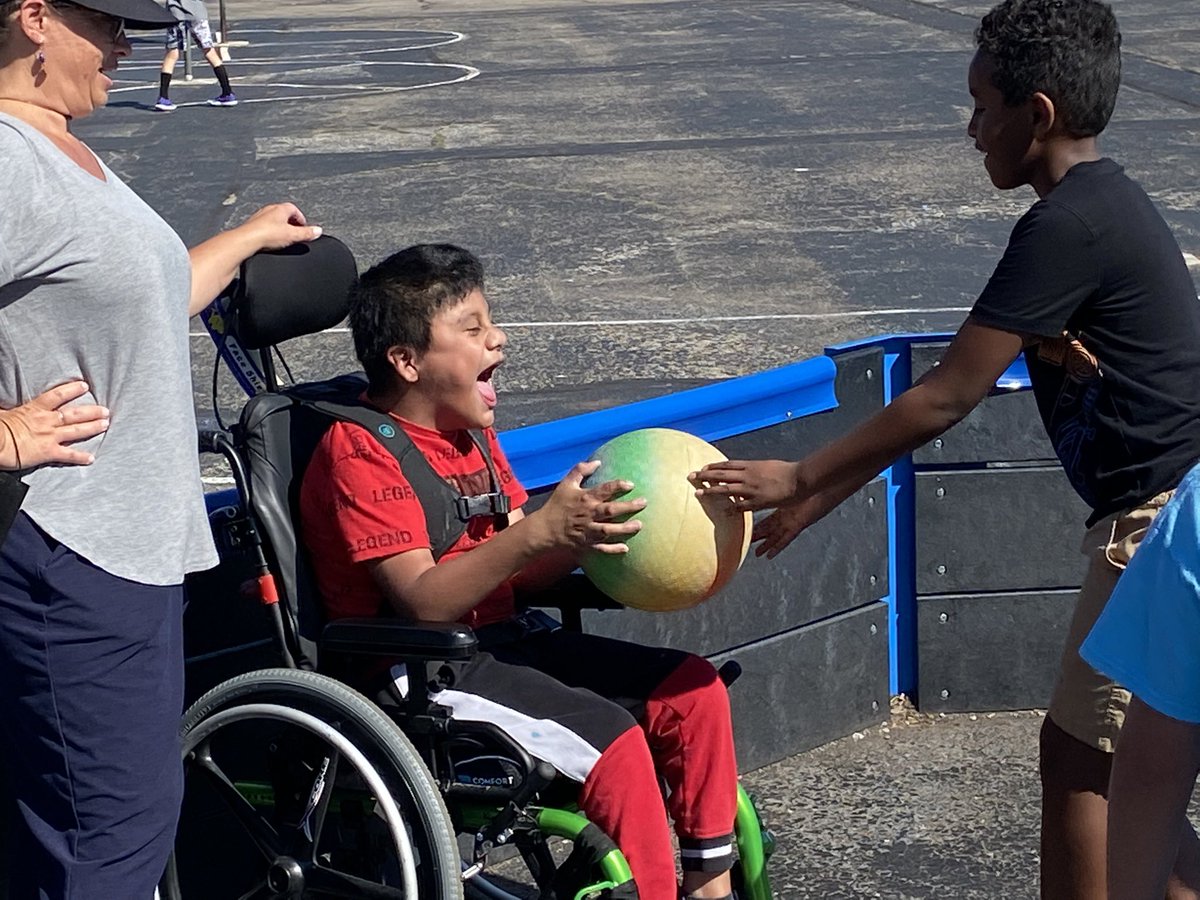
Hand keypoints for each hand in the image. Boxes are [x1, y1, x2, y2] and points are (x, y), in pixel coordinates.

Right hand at [0, 381, 109, 469]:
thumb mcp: (2, 412)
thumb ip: (8, 409)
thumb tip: (3, 408)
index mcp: (34, 409)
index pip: (57, 396)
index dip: (72, 390)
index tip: (84, 386)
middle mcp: (46, 421)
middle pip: (74, 414)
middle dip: (92, 411)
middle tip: (105, 410)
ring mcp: (50, 436)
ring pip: (76, 430)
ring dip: (93, 427)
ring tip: (105, 425)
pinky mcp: (49, 452)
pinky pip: (68, 455)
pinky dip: (80, 457)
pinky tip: (91, 458)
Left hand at [240, 202, 321, 252]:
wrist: (246, 240)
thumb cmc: (266, 234)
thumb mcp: (293, 235)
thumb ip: (307, 233)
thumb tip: (318, 231)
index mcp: (281, 208)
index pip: (295, 210)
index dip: (301, 219)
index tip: (305, 228)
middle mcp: (269, 210)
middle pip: (284, 215)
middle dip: (291, 224)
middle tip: (296, 233)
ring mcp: (260, 217)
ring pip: (274, 220)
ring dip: (280, 228)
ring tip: (284, 238)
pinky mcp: (252, 226)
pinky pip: (265, 227)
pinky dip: (270, 233)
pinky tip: (271, 241)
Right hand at [535, 460, 646, 554]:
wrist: (544, 529)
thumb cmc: (557, 505)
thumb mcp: (566, 484)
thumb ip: (580, 470)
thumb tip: (597, 462)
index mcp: (584, 499)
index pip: (604, 490)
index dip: (618, 486)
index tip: (630, 484)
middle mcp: (588, 515)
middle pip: (611, 511)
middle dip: (628, 507)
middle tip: (643, 503)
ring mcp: (587, 531)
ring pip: (608, 531)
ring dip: (624, 529)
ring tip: (639, 525)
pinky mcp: (586, 544)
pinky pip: (601, 548)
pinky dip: (613, 549)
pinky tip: (625, 548)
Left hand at [689, 459, 803, 510]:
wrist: (800, 478)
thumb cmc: (787, 471)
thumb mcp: (769, 465)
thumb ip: (757, 468)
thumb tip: (749, 468)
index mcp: (751, 466)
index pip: (728, 465)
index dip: (714, 466)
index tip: (703, 468)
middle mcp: (748, 475)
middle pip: (722, 474)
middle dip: (705, 475)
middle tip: (691, 476)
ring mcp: (752, 488)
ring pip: (726, 489)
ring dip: (711, 491)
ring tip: (697, 493)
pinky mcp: (759, 501)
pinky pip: (741, 506)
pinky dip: (730, 509)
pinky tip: (721, 513)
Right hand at [752, 484, 853, 557]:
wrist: (824, 488)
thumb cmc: (809, 486)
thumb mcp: (789, 487)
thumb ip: (778, 488)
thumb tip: (766, 480)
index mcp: (784, 510)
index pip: (768, 520)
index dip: (759, 525)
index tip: (748, 530)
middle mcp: (787, 518)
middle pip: (770, 530)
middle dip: (759, 536)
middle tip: (747, 542)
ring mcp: (792, 523)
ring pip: (776, 537)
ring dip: (767, 545)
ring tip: (756, 553)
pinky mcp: (798, 526)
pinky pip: (786, 539)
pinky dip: (778, 547)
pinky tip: (770, 555)